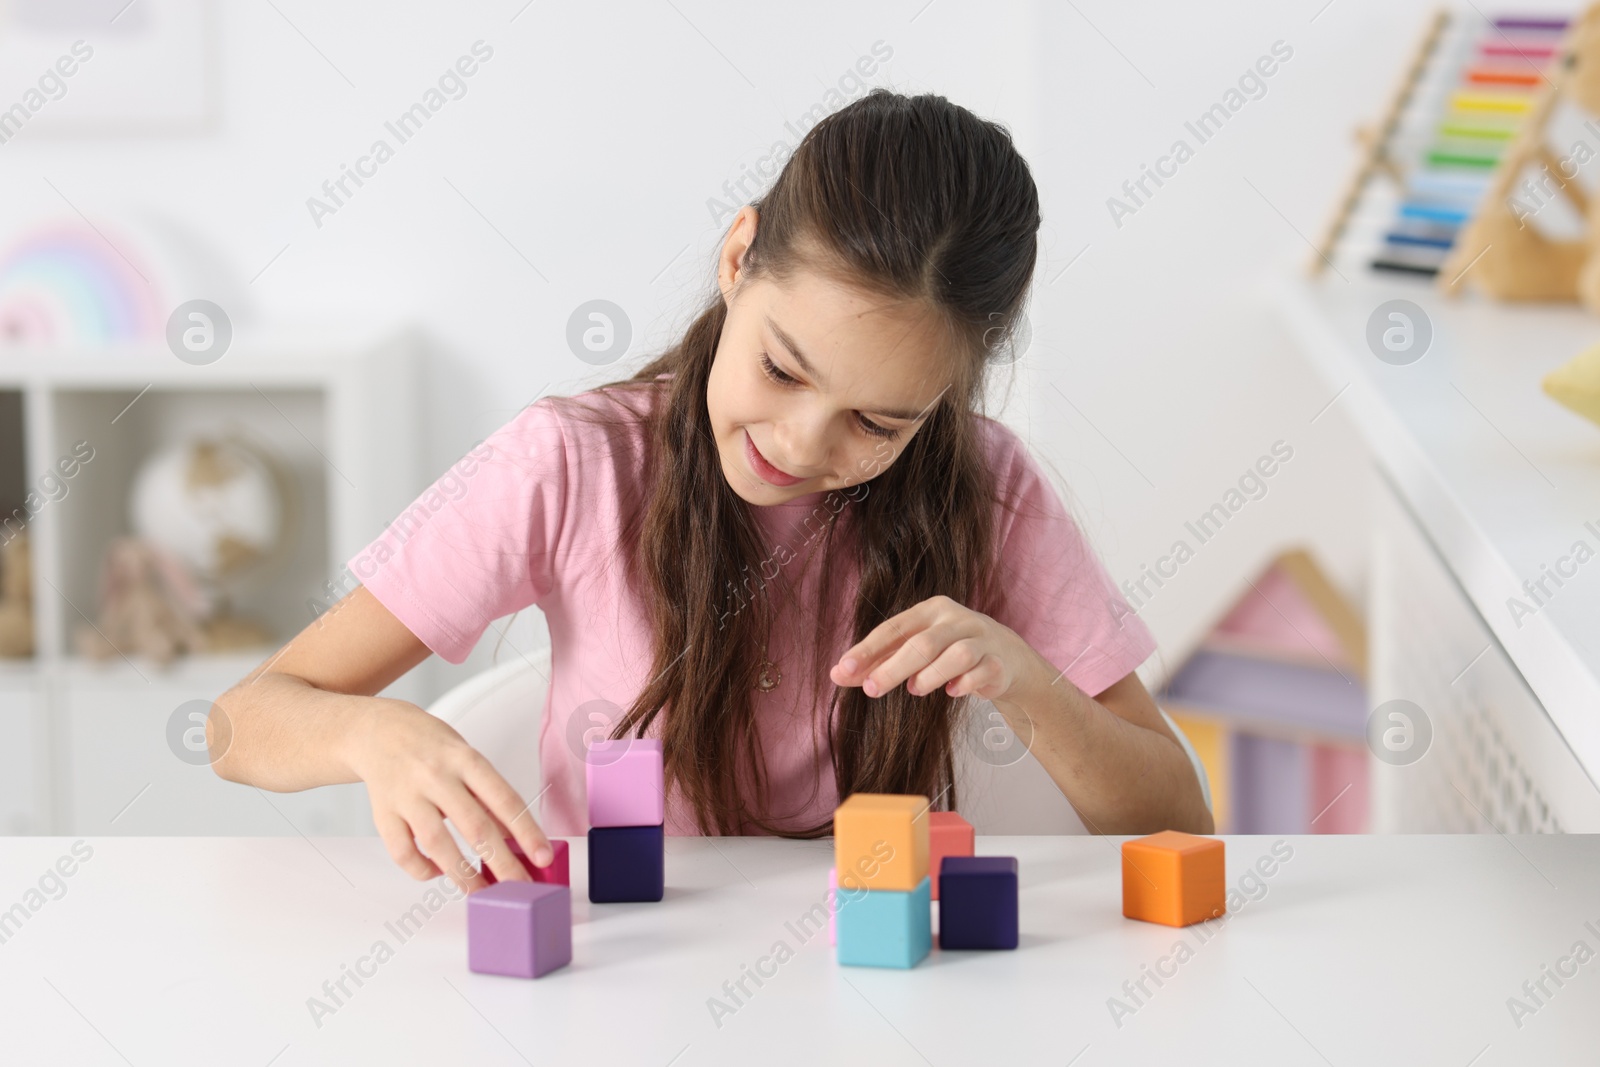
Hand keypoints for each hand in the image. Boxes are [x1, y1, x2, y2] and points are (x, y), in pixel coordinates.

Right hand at [346, 700, 553, 892]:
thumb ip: (488, 796)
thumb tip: (517, 839)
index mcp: (465, 759)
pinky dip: (422, 870)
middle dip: (502, 863)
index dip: (527, 831)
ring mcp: (407, 796)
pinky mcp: (383, 814)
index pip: (504, 799)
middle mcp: (436, 776)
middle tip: (519, 887)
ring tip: (482, 892)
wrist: (379, 731)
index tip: (543, 856)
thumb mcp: (467, 759)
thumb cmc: (432, 748)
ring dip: (463, 875)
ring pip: (437, 844)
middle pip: (475, 827)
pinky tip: (438, 872)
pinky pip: (403, 852)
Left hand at [828, 595, 1041, 703]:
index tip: (843, 670)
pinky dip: (964, 684)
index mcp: (930, 611)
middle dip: (893, 668)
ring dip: (930, 676)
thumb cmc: (948, 651)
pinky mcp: (998, 662)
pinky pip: (981, 672)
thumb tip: (837, 675)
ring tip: (916, 689)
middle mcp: (955, 620)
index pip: (892, 629)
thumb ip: (878, 661)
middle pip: (922, 643)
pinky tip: (952, 692)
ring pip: (955, 655)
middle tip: (870, 690)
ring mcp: (980, 639)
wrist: (1005, 656)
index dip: (867, 650)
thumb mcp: (913, 650)